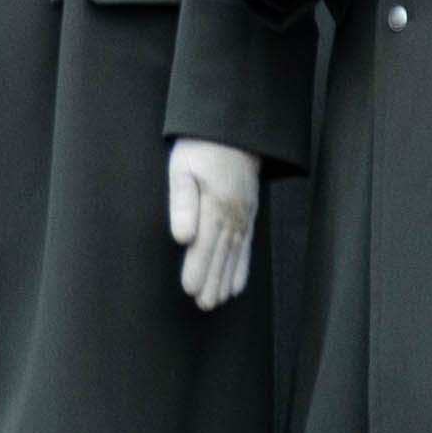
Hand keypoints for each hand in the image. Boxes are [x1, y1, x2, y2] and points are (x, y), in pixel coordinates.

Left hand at [165, 139, 262, 310]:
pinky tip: (237, 284)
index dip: (197, 268)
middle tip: (204, 305)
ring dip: (227, 279)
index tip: (189, 290)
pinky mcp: (249, 212)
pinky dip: (243, 266)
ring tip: (217, 301)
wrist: (235, 127)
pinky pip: (247, 245)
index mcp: (216, 204)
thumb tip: (183, 237)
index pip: (204, 244)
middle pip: (222, 254)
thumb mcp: (182, 167)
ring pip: (235, 253)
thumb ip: (183, 202)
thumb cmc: (202, 145)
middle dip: (213, 281)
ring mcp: (244, 214)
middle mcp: (234, 213)